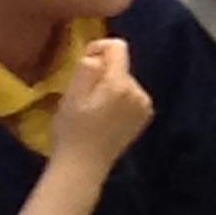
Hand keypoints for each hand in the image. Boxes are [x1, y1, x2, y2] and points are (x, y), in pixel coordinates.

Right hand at [48, 38, 152, 189]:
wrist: (84, 167)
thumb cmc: (71, 131)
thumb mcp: (71, 96)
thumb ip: (86, 70)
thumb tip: (97, 55)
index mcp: (120, 84)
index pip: (118, 47)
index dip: (98, 48)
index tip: (84, 63)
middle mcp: (139, 92)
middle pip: (121, 66)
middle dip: (103, 73)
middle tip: (83, 95)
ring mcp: (145, 106)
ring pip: (125, 81)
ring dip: (110, 87)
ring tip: (93, 109)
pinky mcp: (144, 117)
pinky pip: (131, 96)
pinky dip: (119, 99)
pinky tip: (106, 117)